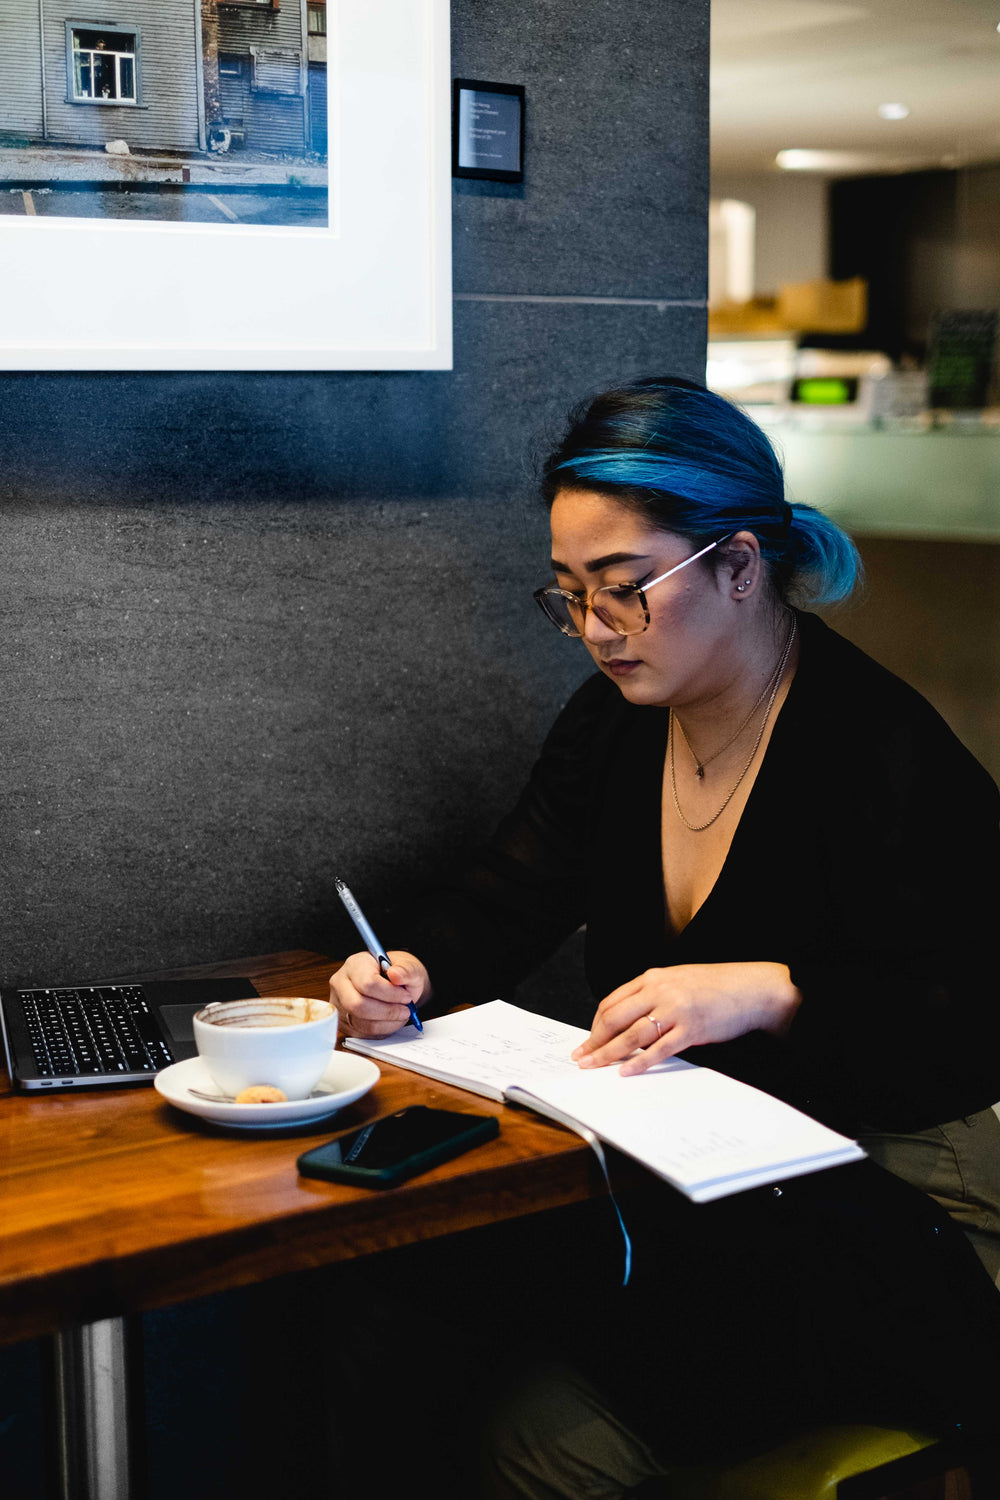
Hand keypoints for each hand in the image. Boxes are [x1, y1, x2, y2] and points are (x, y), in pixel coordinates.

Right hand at [328, 950, 431, 1038]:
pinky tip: (392, 1021)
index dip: (390, 994)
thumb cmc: (398, 975)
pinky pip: (363, 1033)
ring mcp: (339, 1004)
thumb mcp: (409, 966)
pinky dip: (383, 1030)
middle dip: (387, 1011)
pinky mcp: (343, 1023)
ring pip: (361, 1023)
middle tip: (405, 1010)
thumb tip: (396, 974)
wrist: (393, 985)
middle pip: (358, 1005)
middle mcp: (341, 983)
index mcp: (355, 964)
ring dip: (387, 1023)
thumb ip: (406, 969)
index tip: (406, 997)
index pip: (367, 983)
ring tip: (401, 1014)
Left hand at [571, 962, 801, 1076]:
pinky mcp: (691, 1028)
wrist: (751, 989)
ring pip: (631, 1034)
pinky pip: (658, 1049)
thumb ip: (652, 995)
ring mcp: (675, 1009)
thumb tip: (627, 1022)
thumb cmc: (716, 987)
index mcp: (653, 977)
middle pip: (614, 1018)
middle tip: (581, 1058)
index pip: (611, 1002)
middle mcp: (660, 990)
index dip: (595, 1025)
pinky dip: (639, 1062)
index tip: (587, 1041)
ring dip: (607, 1053)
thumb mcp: (677, 981)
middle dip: (594, 1041)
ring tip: (593, 1067)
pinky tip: (625, 1071)